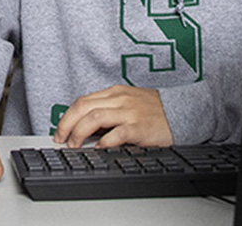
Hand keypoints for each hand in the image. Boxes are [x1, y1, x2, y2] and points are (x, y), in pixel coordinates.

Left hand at [52, 85, 172, 147]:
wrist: (182, 111)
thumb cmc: (153, 110)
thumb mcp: (127, 103)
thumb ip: (108, 110)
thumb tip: (85, 126)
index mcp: (114, 93)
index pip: (82, 101)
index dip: (66, 116)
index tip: (59, 130)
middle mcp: (119, 100)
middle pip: (83, 107)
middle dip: (66, 124)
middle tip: (60, 139)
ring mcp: (129, 112)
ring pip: (95, 118)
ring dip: (79, 133)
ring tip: (74, 145)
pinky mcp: (140, 127)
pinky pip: (117, 133)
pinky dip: (104, 141)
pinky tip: (99, 148)